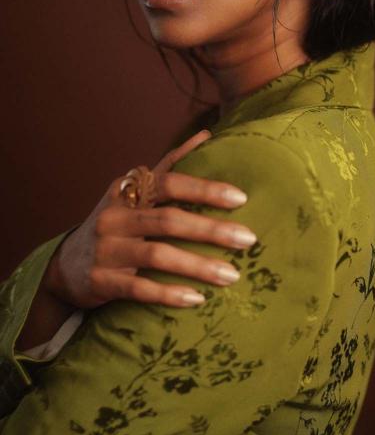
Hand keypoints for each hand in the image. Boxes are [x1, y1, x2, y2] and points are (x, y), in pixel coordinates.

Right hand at [46, 129, 255, 309]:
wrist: (66, 266)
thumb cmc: (116, 223)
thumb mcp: (134, 191)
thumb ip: (168, 166)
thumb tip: (205, 134)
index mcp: (126, 190)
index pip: (169, 182)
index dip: (204, 189)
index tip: (240, 198)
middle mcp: (114, 216)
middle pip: (168, 220)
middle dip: (211, 230)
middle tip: (248, 239)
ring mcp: (105, 249)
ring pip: (157, 255)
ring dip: (198, 266)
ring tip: (232, 275)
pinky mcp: (100, 281)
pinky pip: (139, 288)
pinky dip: (169, 294)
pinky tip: (197, 299)